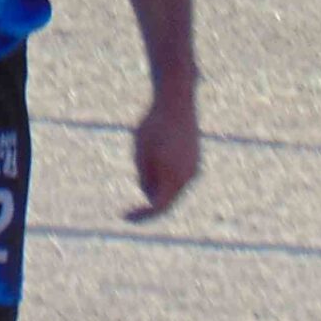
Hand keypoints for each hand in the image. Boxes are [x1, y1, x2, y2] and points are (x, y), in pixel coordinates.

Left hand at [125, 85, 199, 220]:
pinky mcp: (195, 161)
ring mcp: (193, 169)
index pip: (158, 206)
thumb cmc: (153, 126)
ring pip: (172, 189)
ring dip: (156, 189)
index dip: (142, 215)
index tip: (125, 217)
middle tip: (130, 209)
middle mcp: (187, 176)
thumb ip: (144, 176)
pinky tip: (156, 159)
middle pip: (166, 200)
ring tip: (144, 158)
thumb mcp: (140, 153)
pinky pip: (178, 179)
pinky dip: (165, 180)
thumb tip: (149, 194)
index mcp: (173, 177)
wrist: (176, 104)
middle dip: (149, 204)